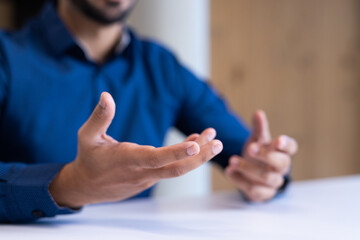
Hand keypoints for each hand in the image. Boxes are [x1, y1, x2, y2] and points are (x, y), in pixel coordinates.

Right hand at [49, 92, 222, 207]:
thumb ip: (100, 117)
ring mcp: (148, 177)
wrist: (86, 186)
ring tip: (214, 139)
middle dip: (200, 156)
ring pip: (177, 168)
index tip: (197, 144)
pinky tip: (196, 143)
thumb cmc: (88, 159)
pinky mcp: (150, 178)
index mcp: (127, 160)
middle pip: (176, 168)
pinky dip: (185, 156)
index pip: (156, 158)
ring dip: (197, 155)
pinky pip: (171, 168)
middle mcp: (142, 172)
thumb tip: (106, 95)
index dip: (177, 152)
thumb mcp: (87, 136)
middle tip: (219, 143)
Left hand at [225, 110, 297, 201]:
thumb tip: (258, 112)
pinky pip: (255, 191)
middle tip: (250, 148)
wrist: (251, 173)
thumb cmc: (258, 153)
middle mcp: (281, 168)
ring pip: (266, 178)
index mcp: (283, 152)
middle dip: (265, 156)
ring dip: (248, 169)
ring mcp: (273, 182)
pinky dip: (240, 181)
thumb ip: (259, 128)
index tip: (278, 140)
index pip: (291, 148)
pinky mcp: (263, 194)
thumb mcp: (258, 140)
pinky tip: (229, 172)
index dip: (286, 144)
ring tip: (232, 160)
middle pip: (280, 164)